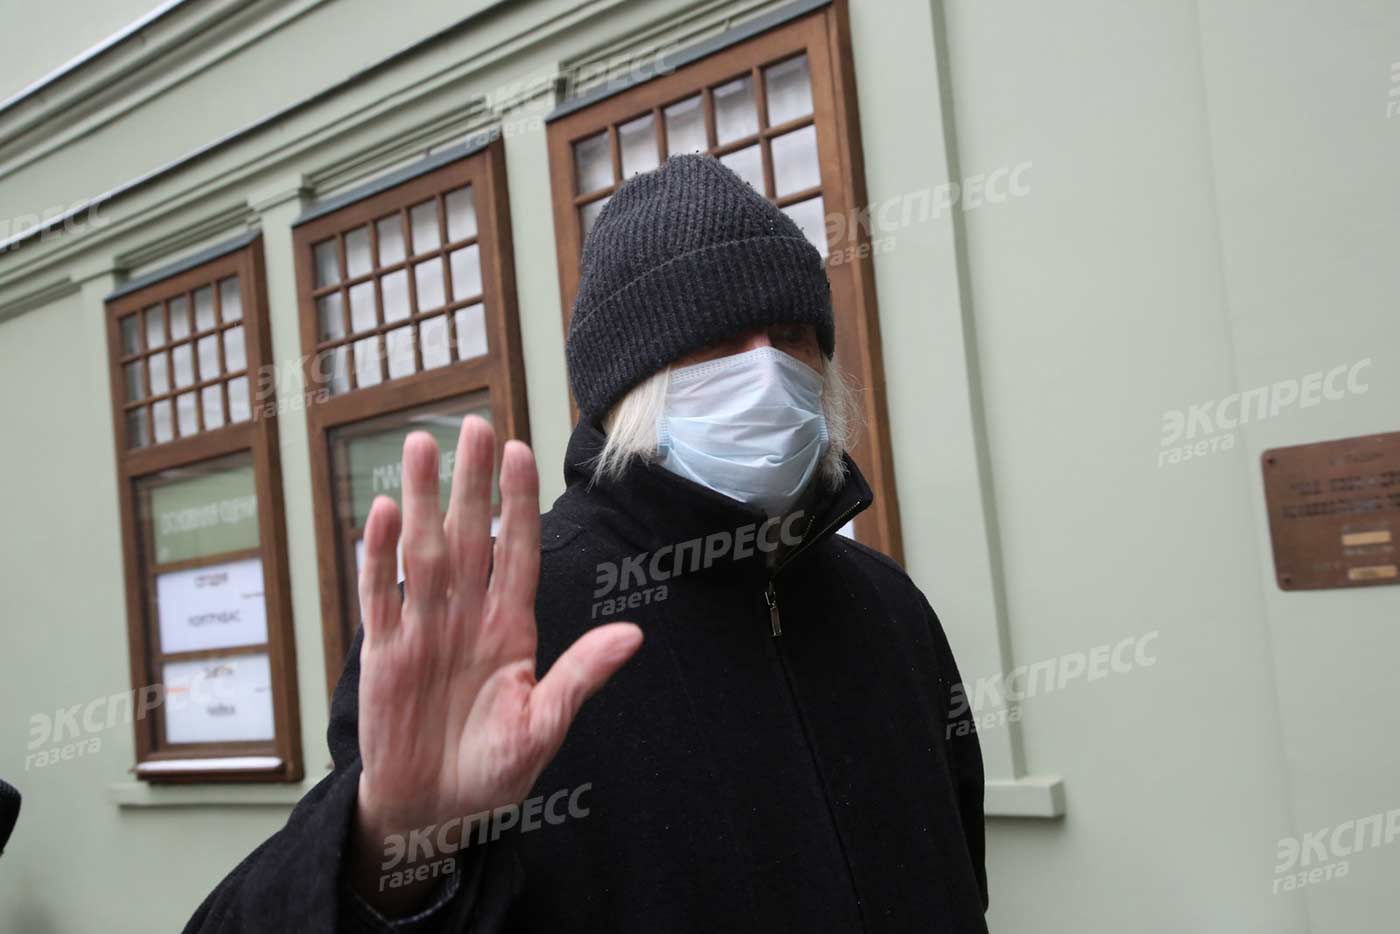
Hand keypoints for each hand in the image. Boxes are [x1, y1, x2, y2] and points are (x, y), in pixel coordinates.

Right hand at [348, 416, 642, 912]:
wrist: (434, 812)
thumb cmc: (493, 771)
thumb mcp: (543, 728)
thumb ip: (579, 678)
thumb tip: (633, 636)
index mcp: (511, 628)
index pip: (516, 551)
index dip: (517, 503)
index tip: (520, 453)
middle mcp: (466, 616)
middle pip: (467, 536)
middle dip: (469, 483)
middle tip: (471, 426)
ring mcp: (423, 630)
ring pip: (421, 552)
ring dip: (419, 502)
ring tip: (417, 447)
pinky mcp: (384, 653)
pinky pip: (380, 595)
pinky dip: (377, 557)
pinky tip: (379, 513)